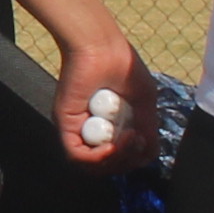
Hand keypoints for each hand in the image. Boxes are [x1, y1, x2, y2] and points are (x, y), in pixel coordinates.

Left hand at [47, 18, 141, 164]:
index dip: (134, 157)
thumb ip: (148, 128)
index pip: (121, 158)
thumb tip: (147, 154)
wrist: (102, 46)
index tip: (142, 138)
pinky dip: (99, 157)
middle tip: (136, 139)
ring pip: (94, 165)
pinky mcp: (65, 124)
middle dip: (128, 160)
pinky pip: (77, 155)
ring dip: (117, 159)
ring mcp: (77, 129)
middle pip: (109, 166)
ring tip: (129, 138)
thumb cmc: (124, 67)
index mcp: (110, 127)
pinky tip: (115, 143)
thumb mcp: (145, 102)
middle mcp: (92, 131)